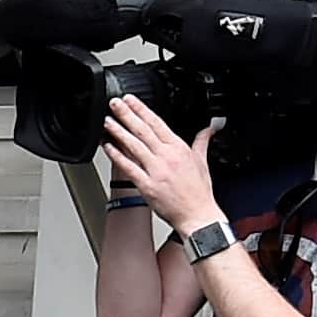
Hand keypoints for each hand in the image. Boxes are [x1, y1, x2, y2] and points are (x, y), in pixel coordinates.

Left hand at [100, 98, 223, 231]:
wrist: (198, 216)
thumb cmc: (199, 192)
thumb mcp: (203, 161)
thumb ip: (202, 141)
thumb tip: (209, 128)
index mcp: (179, 148)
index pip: (157, 123)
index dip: (142, 109)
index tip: (131, 100)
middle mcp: (166, 157)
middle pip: (143, 130)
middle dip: (126, 114)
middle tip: (114, 103)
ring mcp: (156, 171)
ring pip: (133, 146)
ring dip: (118, 132)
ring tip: (108, 121)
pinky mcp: (147, 185)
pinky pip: (128, 167)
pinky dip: (117, 156)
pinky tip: (108, 147)